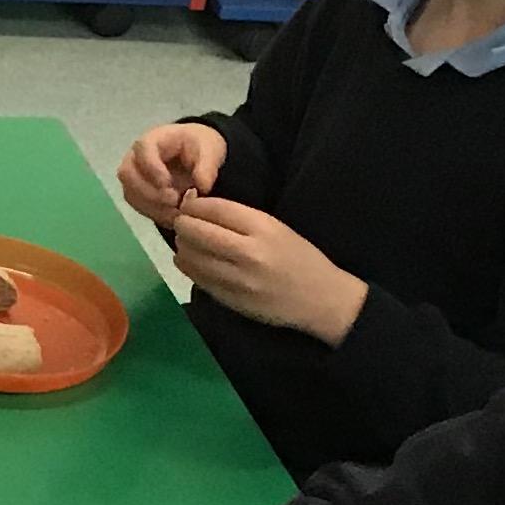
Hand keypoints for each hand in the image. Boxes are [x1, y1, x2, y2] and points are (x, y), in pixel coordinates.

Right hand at [118, 122, 226, 224]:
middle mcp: (136, 157)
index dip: (151, 167)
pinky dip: (156, 214)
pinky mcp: (137, 194)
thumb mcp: (210, 150)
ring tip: (178, 211)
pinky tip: (174, 216)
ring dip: (153, 206)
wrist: (195, 155)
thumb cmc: (198, 147)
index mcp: (152, 140)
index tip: (167, 182)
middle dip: (149, 191)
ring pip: (131, 193)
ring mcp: (133, 177)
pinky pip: (139, 206)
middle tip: (174, 200)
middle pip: (128, 174)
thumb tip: (202, 187)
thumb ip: (207, 166)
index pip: (142, 150)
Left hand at [172, 198, 368, 343]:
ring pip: (192, 257)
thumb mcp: (277, 228)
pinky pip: (198, 279)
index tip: (188, 204)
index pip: (215, 209)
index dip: (194, 205)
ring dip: (182, 246)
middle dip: (182, 224)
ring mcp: (238, 279)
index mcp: (263, 228)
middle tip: (181, 222)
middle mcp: (248, 252)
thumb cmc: (300, 258)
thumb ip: (240, 219)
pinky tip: (188, 260)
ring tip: (184, 241)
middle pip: (197, 232)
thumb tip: (199, 207)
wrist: (323, 299)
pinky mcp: (231, 300)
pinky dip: (188, 266)